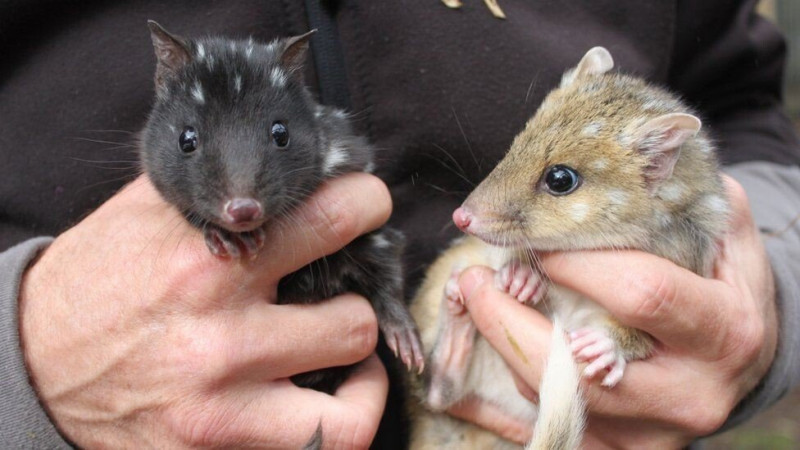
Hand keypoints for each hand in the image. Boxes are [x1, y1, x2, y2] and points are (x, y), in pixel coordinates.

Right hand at [19, 173, 390, 447]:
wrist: (36, 366)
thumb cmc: (98, 280)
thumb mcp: (146, 214)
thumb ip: (219, 188)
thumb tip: (290, 159)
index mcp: (206, 261)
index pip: (329, 220)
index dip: (365, 205)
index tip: (366, 205)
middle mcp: (220, 336)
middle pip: (355, 318)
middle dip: (361, 294)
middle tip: (347, 285)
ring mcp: (222, 405)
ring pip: (351, 393)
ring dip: (358, 362)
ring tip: (345, 343)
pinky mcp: (219, 449)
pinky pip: (323, 443)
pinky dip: (345, 413)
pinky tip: (329, 389)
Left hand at [451, 175, 776, 447]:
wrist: (738, 371)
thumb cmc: (727, 300)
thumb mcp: (732, 249)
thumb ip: (702, 204)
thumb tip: (661, 150)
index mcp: (721, 331)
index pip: (638, 291)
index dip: (578, 263)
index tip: (536, 243)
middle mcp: (688, 391)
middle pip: (582, 365)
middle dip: (512, 319)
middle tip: (474, 280)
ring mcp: (650, 431)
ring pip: (556, 397)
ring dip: (504, 350)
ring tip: (480, 308)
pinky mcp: (618, 449)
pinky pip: (545, 430)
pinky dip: (500, 403)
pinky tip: (469, 374)